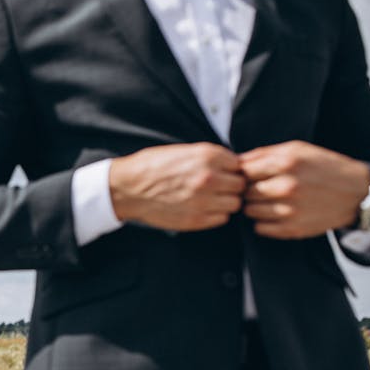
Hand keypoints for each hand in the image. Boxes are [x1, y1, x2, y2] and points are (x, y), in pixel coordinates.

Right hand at [109, 142, 244, 230]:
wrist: (128, 188)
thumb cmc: (151, 167)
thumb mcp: (183, 151)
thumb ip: (210, 157)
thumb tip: (232, 165)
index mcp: (207, 156)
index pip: (239, 165)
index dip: (231, 169)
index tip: (223, 173)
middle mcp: (208, 178)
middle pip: (240, 185)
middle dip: (231, 185)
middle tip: (218, 187)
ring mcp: (203, 200)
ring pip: (235, 203)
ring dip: (226, 201)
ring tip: (211, 198)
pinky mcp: (196, 219)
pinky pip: (222, 218)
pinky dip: (216, 214)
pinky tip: (203, 208)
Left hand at [239, 141, 369, 239]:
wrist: (356, 192)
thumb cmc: (324, 167)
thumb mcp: (297, 150)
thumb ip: (263, 154)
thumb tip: (234, 161)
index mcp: (286, 163)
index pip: (243, 171)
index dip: (244, 174)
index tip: (251, 175)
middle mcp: (287, 187)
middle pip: (244, 192)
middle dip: (249, 190)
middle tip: (263, 188)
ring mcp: (289, 210)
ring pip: (249, 211)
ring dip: (254, 206)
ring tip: (270, 200)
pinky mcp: (292, 229)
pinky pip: (259, 228)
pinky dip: (263, 221)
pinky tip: (276, 213)